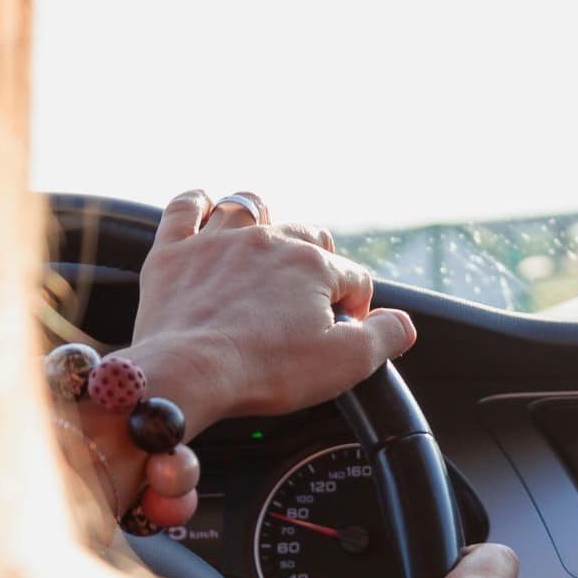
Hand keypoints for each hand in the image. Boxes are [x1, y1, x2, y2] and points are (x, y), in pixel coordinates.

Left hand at [130, 189, 415, 435]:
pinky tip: (204, 210)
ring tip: (265, 248)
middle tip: (308, 299)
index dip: (355, 308)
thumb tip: (403, 324)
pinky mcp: (173, 252)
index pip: (352, 277)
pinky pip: (185, 207)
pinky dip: (197, 204)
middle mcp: (268, 241)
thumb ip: (385, 338)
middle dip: (315, 262)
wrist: (189, 374)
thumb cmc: (265, 371)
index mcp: (312, 266)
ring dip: (264, 222)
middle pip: (306, 236)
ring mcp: (216, 242)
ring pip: (250, 208)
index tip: (344, 333)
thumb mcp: (345, 364)